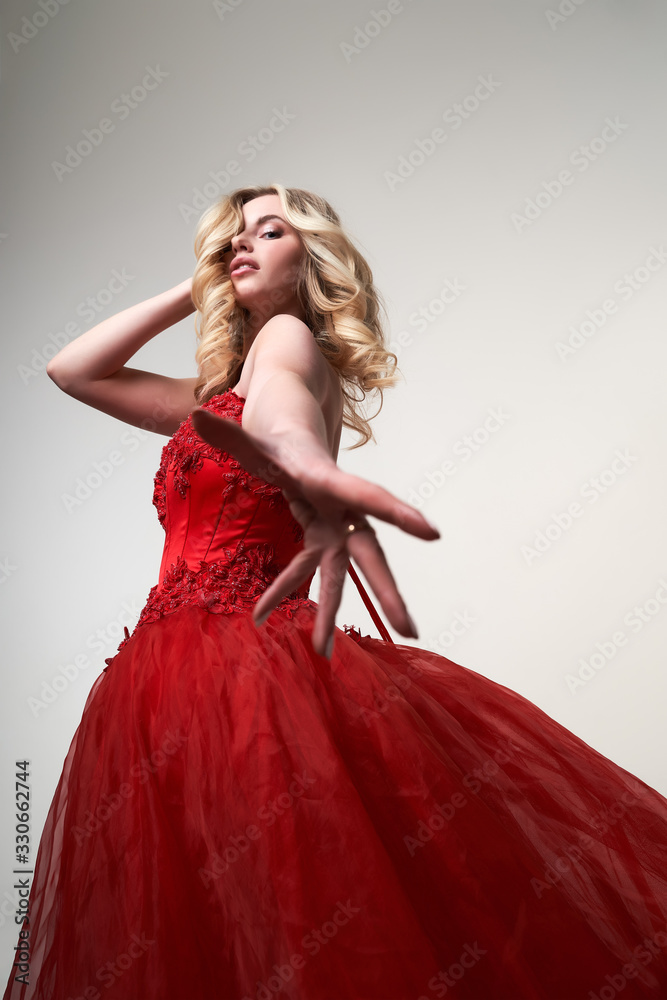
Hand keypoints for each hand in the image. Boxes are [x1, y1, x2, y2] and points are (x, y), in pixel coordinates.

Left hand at [191, 408, 439, 656]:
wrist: (291, 435)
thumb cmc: (275, 438)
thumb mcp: (249, 438)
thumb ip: (226, 433)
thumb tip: (197, 415)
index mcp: (329, 479)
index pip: (365, 495)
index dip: (396, 512)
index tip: (431, 533)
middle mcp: (340, 507)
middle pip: (369, 552)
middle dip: (387, 591)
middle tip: (408, 629)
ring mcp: (333, 524)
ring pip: (342, 571)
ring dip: (333, 610)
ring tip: (324, 652)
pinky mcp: (321, 535)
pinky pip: (308, 568)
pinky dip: (286, 590)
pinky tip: (261, 615)